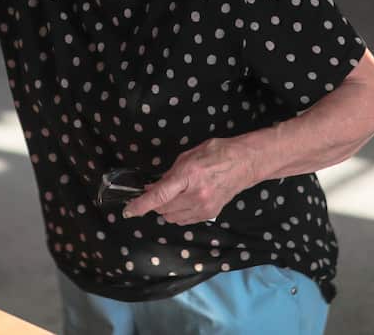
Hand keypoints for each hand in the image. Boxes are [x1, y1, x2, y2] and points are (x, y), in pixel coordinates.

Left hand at [123, 138, 256, 224]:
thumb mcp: (188, 156)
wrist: (245, 163)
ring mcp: (204, 207)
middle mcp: (196, 195)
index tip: (128, 210)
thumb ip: (170, 174)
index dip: (141, 204)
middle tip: (157, 190)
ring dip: (166, 209)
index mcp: (189, 175)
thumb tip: (153, 188)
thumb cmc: (216, 153)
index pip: (159, 195)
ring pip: (172, 218)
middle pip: (163, 208)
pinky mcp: (210, 214)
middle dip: (155, 202)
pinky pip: (184, 221)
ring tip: (173, 195)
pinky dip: (177, 213)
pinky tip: (183, 201)